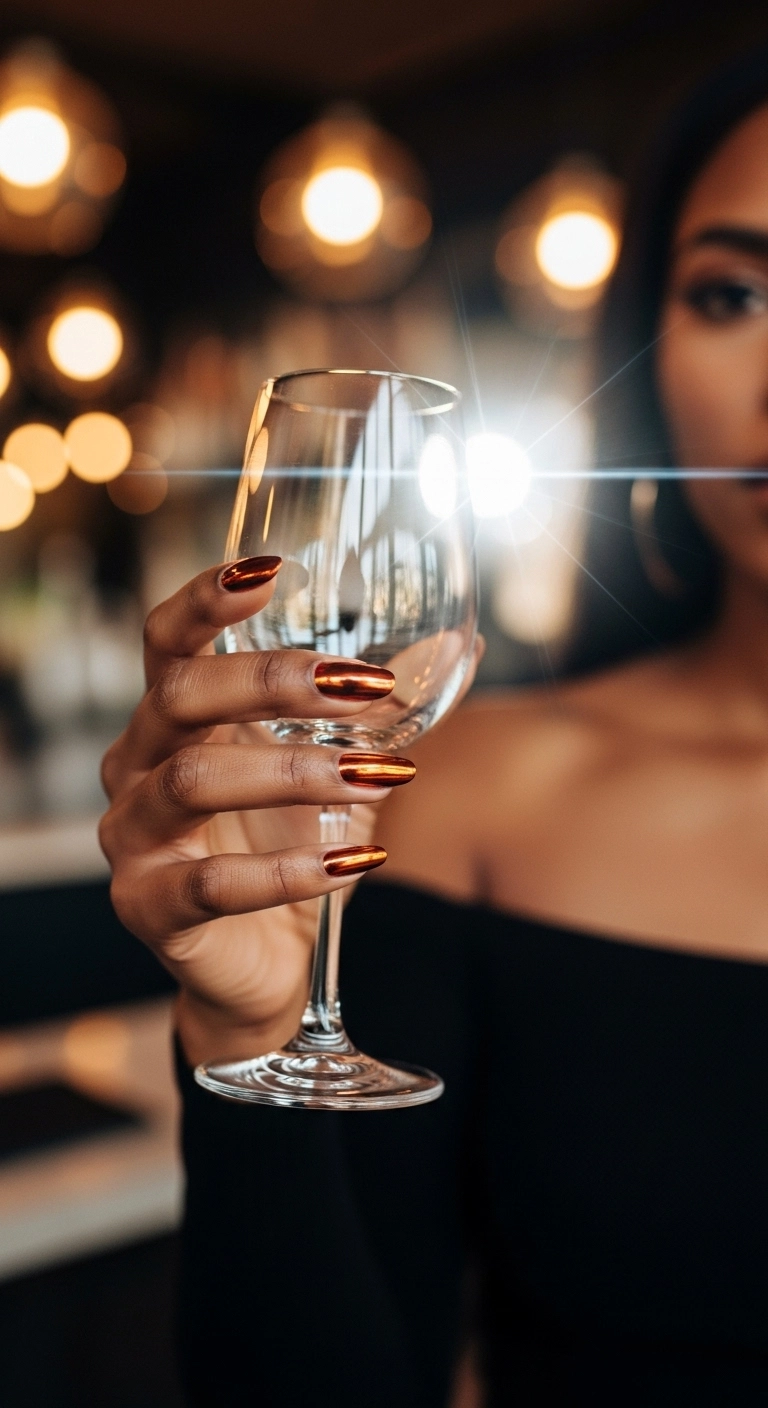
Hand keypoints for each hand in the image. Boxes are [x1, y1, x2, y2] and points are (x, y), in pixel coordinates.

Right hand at [99, 556, 412, 1063]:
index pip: (166, 642)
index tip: (273, 570)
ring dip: (293, 772)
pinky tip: (356, 858)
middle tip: (362, 685)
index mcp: (171, 721)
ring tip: (377, 776)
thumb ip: (383, 713)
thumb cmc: (287, 849)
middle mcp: (135, 766)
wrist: (261, 966)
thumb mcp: (340, 772)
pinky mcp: (147, 908)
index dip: (206, 600)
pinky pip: (211, 886)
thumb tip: (463, 645)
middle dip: (272, 681)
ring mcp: (132, 839)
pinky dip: (290, 871)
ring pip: (191, 782)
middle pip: (180, 697)